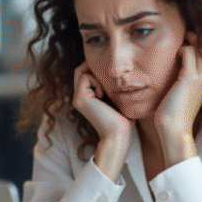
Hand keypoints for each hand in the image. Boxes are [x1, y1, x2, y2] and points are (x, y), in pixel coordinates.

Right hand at [73, 62, 133, 179]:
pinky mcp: (80, 99)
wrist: (119, 134)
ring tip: (105, 90)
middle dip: (93, 67)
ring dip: (95, 74)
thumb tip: (114, 69)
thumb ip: (110, 84)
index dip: (95, 67)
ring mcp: (78, 98)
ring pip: (81, 71)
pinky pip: (85, 77)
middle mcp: (79, 97)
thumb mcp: (117, 97)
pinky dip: (96, 82)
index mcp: (87, 97)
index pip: (85, 72)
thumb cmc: (123, 119)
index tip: (110, 74)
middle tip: (108, 76)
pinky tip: (103, 95)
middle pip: (80, 70)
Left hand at [155, 33, 201, 165]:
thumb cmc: (172, 114)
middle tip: (178, 28)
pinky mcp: (191, 77)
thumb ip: (178, 78)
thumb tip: (169, 65)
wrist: (174, 130)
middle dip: (192, 36)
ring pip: (197, 46)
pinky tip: (172, 49)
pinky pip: (189, 51)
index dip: (194, 42)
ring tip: (175, 32)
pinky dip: (181, 47)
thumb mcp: (178, 93)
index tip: (181, 35)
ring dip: (186, 38)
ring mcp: (201, 77)